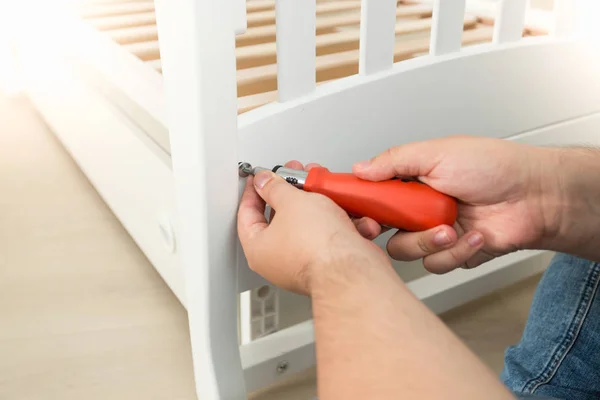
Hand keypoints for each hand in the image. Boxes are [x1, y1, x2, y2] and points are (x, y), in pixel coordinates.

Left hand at [237, 161, 388, 295]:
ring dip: (321, 204)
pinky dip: (341, 223)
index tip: (261, 178)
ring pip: (310, 225)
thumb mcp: (290, 200)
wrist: (352, 267)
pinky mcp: (330, 263)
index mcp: (258, 250)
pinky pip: (331, 237)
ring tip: (328, 190)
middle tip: (299, 176)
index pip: (246, 214)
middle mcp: (278, 261)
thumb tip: (264, 181)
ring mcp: (305, 263)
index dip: (254, 191)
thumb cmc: (317, 245)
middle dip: (295, 193)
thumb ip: (274, 187)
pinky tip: (349, 214)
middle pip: (281, 218)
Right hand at [352, 135, 548, 273]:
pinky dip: (456, 251)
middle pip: (380, 229)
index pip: (371, 195)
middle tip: (388, 224)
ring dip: (427, 241)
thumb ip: (394, 161)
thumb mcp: (437, 153)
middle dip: (382, 229)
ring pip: (405, 251)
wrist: (535, 195)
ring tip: (450, 227)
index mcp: (410, 181)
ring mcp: (434, 231)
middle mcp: (418, 208)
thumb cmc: (494, 167)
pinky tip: (474, 234)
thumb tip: (360, 169)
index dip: (358, 207)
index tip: (354, 212)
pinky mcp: (453, 253)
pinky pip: (437, 263)